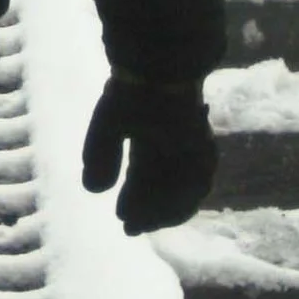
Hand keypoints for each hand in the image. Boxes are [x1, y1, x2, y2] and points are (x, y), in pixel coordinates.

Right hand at [82, 76, 216, 234]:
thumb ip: (100, 156)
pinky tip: (164, 212)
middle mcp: (173, 149)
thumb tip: (93, 191)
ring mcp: (191, 150)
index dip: (134, 202)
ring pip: (183, 192)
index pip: (144, 181)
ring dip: (163, 212)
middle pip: (164, 192)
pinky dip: (181, 202)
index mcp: (150, 142)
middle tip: (130, 229)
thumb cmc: (134, 93)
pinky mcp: (204, 150)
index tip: (121, 218)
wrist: (161, 70)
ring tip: (144, 223)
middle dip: (148, 214)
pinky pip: (198, 184)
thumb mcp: (108, 127)